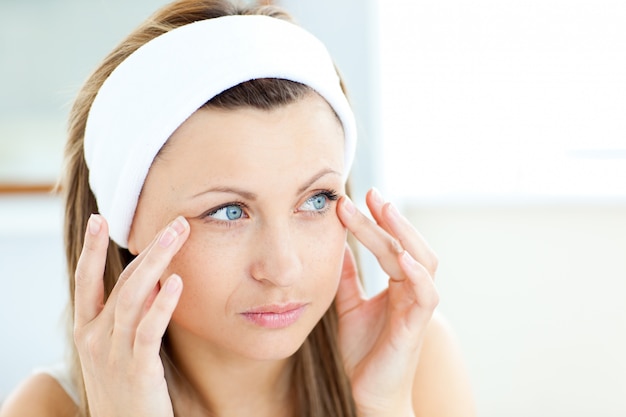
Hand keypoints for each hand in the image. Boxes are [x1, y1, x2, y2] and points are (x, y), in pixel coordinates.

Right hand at [73, 214, 189, 416]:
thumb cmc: (127, 388)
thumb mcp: (119, 349)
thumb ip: (131, 317)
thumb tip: (157, 282)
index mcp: (87, 330)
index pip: (86, 280)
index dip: (92, 249)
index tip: (99, 218)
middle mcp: (95, 338)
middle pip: (122, 282)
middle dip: (149, 248)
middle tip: (176, 222)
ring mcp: (113, 354)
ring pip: (133, 298)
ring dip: (157, 263)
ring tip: (178, 236)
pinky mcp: (137, 369)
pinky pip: (148, 331)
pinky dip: (162, 304)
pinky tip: (178, 283)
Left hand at [336, 189, 438, 416]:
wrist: (369, 393)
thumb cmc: (364, 352)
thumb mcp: (349, 306)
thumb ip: (348, 278)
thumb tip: (336, 247)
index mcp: (397, 284)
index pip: (391, 244)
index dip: (376, 221)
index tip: (356, 198)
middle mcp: (411, 291)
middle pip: (408, 244)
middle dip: (391, 218)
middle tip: (371, 194)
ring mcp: (416, 307)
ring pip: (422, 261)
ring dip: (404, 234)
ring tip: (385, 211)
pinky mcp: (415, 327)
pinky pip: (425, 294)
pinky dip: (416, 273)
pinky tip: (401, 256)